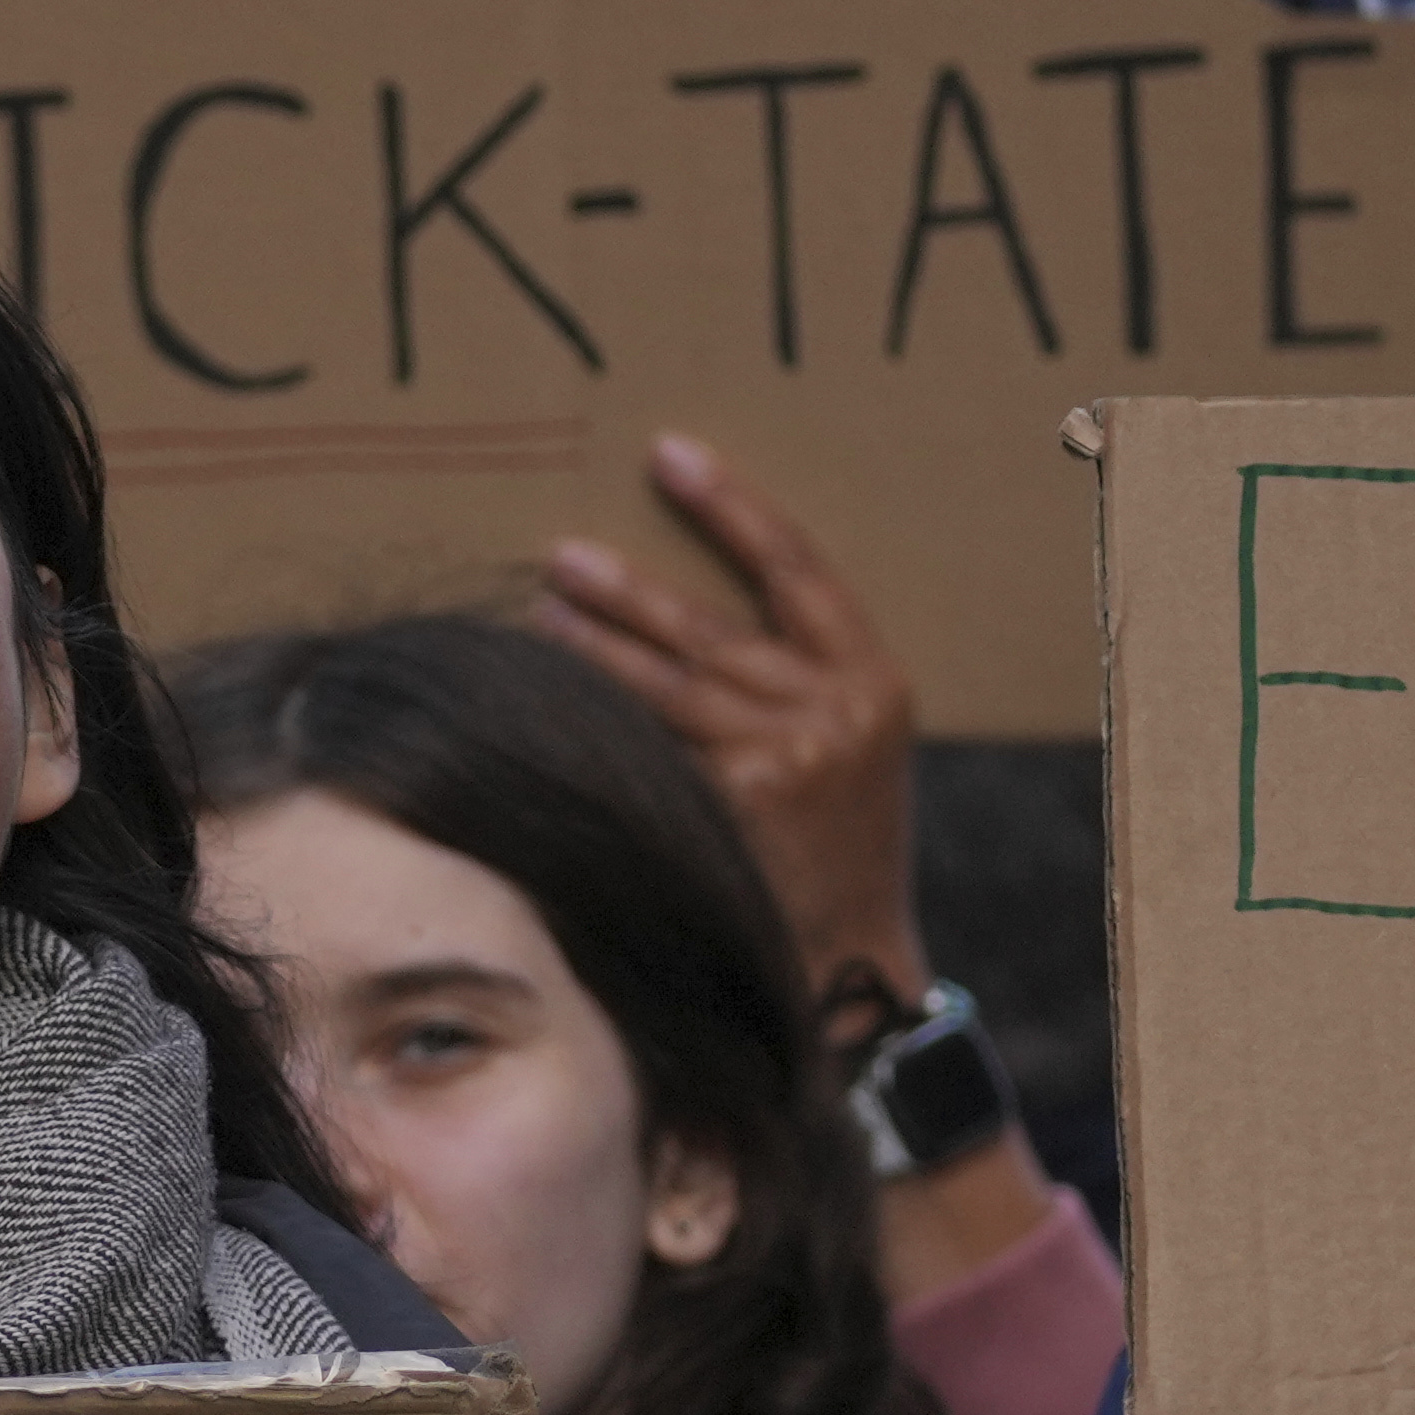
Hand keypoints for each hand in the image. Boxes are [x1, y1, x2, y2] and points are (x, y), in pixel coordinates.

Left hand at [538, 432, 929, 1015]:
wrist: (855, 959)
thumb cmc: (840, 841)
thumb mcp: (850, 744)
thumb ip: (796, 675)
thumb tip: (678, 605)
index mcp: (875, 680)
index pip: (796, 568)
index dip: (732, 507)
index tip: (672, 455)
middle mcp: (833, 714)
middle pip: (710, 627)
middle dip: (627, 588)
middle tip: (563, 553)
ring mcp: (782, 763)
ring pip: (666, 685)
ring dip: (594, 646)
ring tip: (539, 611)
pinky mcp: (733, 810)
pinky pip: (651, 749)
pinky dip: (599, 721)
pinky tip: (549, 701)